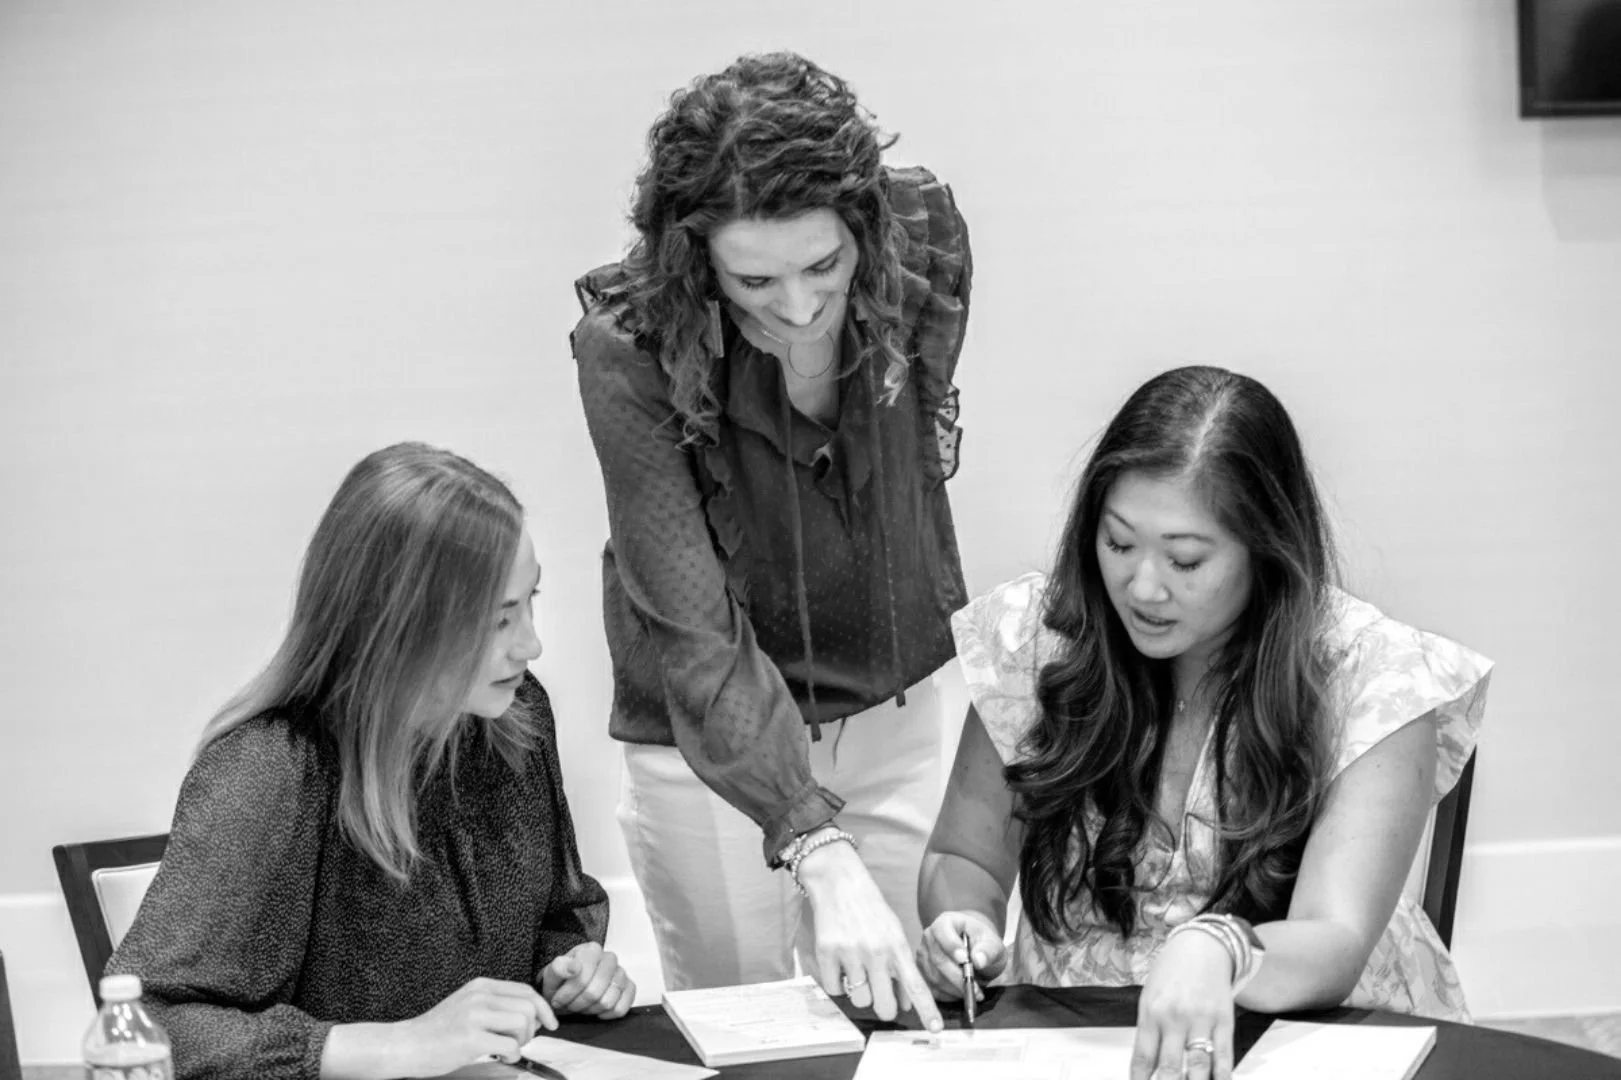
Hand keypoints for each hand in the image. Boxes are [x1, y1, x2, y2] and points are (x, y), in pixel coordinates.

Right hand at [393, 977, 557, 1076]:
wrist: (406, 1045)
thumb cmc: (438, 1031)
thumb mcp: (467, 1005)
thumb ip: (494, 1004)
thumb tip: (531, 1015)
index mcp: (481, 986)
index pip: (526, 990)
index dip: (543, 1008)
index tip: (550, 1023)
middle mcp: (479, 996)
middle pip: (529, 1006)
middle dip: (533, 1028)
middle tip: (520, 1041)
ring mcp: (474, 1016)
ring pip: (523, 1023)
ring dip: (522, 1041)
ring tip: (507, 1049)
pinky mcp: (471, 1038)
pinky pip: (510, 1045)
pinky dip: (513, 1055)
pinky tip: (500, 1057)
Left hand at [541, 942, 635, 1018]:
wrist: (566, 989)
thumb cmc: (561, 981)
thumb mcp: (551, 974)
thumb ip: (559, 968)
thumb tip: (573, 967)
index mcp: (591, 950)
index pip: (582, 977)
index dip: (568, 993)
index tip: (558, 998)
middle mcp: (609, 958)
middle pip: (595, 992)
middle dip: (578, 1003)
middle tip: (569, 1004)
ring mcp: (621, 973)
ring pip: (608, 1002)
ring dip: (590, 1010)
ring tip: (581, 1005)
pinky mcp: (629, 988)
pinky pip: (621, 1008)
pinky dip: (606, 1014)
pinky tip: (596, 1009)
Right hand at [795, 839, 944, 1032]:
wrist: (840, 882)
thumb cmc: (871, 910)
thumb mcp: (894, 934)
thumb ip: (901, 968)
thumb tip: (906, 1003)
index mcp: (897, 946)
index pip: (916, 985)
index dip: (926, 1010)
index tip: (935, 1029)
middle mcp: (876, 952)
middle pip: (884, 1005)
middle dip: (884, 1008)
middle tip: (881, 998)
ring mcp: (851, 953)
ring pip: (859, 1000)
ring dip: (859, 993)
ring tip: (858, 971)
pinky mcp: (827, 952)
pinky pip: (835, 989)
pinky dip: (838, 983)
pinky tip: (842, 965)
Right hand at [917, 910, 1006, 1001]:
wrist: (974, 951)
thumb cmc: (982, 944)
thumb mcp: (992, 943)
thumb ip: (988, 950)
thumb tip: (979, 960)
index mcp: (945, 922)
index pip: (942, 931)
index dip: (951, 946)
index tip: (965, 960)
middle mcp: (929, 937)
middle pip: (938, 959)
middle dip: (957, 977)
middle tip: (975, 989)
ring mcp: (922, 955)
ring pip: (934, 976)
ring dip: (954, 989)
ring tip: (973, 993)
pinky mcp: (921, 973)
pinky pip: (931, 988)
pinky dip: (948, 995)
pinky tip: (961, 994)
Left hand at [1131, 931, 1235, 1079]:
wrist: (1202, 945)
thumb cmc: (1171, 972)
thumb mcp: (1149, 997)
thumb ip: (1149, 1032)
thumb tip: (1149, 1068)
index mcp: (1151, 1013)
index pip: (1143, 1058)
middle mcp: (1175, 1018)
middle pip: (1170, 1068)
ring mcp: (1201, 1021)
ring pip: (1199, 1067)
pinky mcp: (1224, 1021)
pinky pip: (1225, 1058)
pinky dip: (1222, 1077)